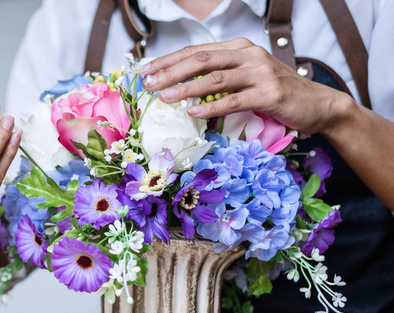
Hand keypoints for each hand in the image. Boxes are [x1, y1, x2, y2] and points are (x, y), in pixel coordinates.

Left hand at [140, 38, 352, 134]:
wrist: (318, 104)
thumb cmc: (275, 93)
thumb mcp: (246, 77)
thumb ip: (219, 76)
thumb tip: (179, 85)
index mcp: (239, 48)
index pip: (196, 51)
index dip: (168, 60)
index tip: (145, 71)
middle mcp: (249, 55)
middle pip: (201, 60)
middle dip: (171, 71)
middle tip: (149, 83)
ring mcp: (261, 73)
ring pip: (215, 79)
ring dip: (186, 88)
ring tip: (164, 98)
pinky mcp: (270, 94)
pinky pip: (235, 100)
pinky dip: (212, 107)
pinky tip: (193, 112)